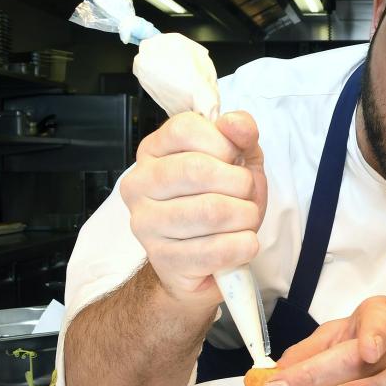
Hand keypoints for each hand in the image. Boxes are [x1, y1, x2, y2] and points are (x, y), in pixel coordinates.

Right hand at [120, 111, 266, 308]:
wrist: (210, 261)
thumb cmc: (222, 204)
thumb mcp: (238, 162)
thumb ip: (241, 135)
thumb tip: (236, 123)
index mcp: (153, 151)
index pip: (185, 128)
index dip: (223, 144)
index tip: (232, 160)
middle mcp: (139, 184)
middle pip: (198, 169)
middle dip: (240, 184)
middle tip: (244, 196)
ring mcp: (146, 224)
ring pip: (211, 211)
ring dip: (245, 217)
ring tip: (244, 221)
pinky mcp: (163, 259)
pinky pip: (216, 250)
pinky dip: (243, 246)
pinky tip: (241, 244)